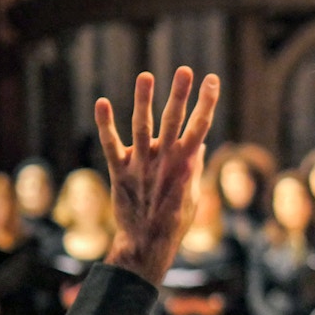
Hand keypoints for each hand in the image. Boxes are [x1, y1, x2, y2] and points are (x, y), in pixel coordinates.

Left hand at [97, 67, 218, 283]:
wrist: (147, 244)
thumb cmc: (174, 221)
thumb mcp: (192, 194)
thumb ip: (193, 167)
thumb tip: (198, 144)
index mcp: (186, 165)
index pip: (200, 128)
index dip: (207, 103)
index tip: (212, 80)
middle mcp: (164, 162)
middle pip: (174, 122)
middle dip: (181, 95)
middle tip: (185, 70)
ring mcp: (141, 166)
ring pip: (142, 128)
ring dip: (144, 101)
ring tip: (147, 76)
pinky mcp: (120, 172)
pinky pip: (112, 145)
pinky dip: (106, 124)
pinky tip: (102, 102)